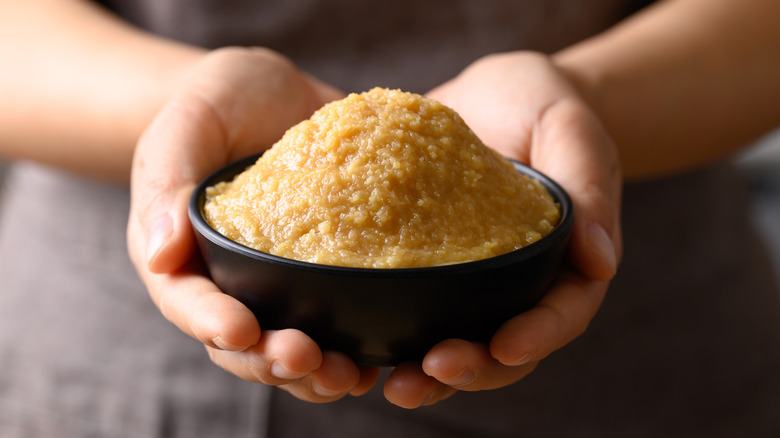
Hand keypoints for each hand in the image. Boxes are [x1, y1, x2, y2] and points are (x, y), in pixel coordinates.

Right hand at [127, 47, 379, 402]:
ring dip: (318, 371)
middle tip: (308, 359)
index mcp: (183, 255)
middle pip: (243, 343)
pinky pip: (338, 320)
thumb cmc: (220, 101)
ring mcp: (281, 284)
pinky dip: (356, 344)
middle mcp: (231, 282)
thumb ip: (168, 178)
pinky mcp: (326, 273)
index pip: (188, 301)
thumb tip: (158, 253)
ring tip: (351, 375)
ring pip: (290, 345)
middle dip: (273, 360)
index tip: (241, 329)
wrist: (276, 95)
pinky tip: (382, 356)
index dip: (211, 322)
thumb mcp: (189, 123)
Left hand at [383, 52, 621, 407]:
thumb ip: (589, 187)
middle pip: (505, 345)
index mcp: (564, 261)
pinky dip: (392, 330)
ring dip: (429, 370)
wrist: (488, 94)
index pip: (562, 311)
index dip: (538, 335)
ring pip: (458, 339)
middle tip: (428, 373)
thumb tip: (601, 263)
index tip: (505, 346)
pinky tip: (358, 344)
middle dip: (472, 368)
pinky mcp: (429, 266)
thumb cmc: (540, 103)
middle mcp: (517, 282)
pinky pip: (414, 306)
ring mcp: (472, 280)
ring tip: (394, 384)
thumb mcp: (570, 129)